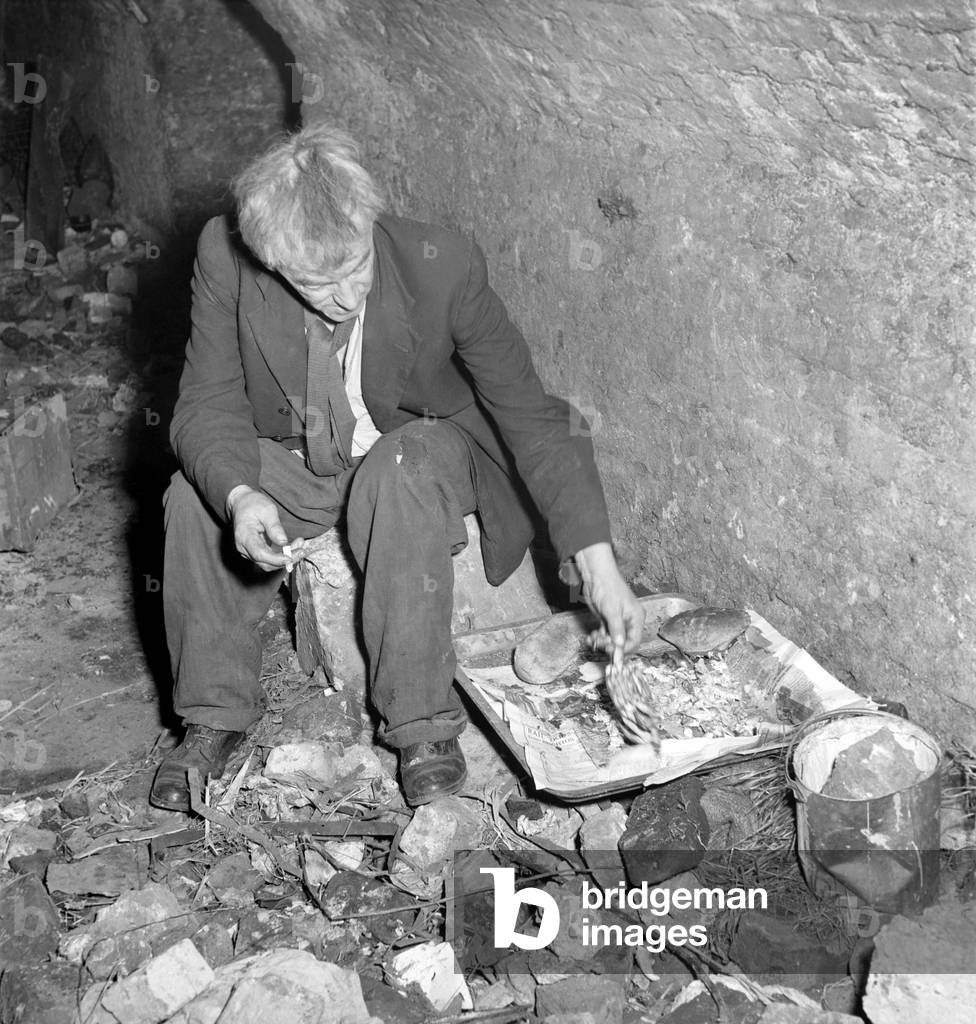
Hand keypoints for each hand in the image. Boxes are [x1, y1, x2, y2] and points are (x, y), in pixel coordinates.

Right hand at [226, 486, 304, 571]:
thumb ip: (274, 526)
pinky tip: (294, 545)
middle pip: (265, 563)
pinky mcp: (256, 552)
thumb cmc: (253, 504)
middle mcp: (244, 548)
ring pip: (270, 563)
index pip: (259, 554)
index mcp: (244, 536)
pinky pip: (271, 559)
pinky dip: (283, 555)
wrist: (243, 503)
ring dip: (287, 558)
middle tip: (302, 550)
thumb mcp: (266, 510)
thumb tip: (283, 542)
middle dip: (285, 560)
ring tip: (300, 544)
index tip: (291, 557)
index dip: (276, 559)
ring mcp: (249, 552)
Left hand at [573, 542, 644, 656]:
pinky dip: (598, 637)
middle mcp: (629, 621)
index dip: (623, 649)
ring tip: (593, 639)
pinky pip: (605, 634)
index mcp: (636, 618)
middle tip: (599, 644)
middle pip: (623, 642)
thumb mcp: (612, 610)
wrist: (596, 575)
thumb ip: (617, 629)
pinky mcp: (607, 620)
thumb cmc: (608, 587)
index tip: (611, 651)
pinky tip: (591, 637)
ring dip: (602, 642)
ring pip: (612, 639)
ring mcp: (618, 621)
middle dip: (611, 645)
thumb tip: (620, 645)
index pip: (634, 641)